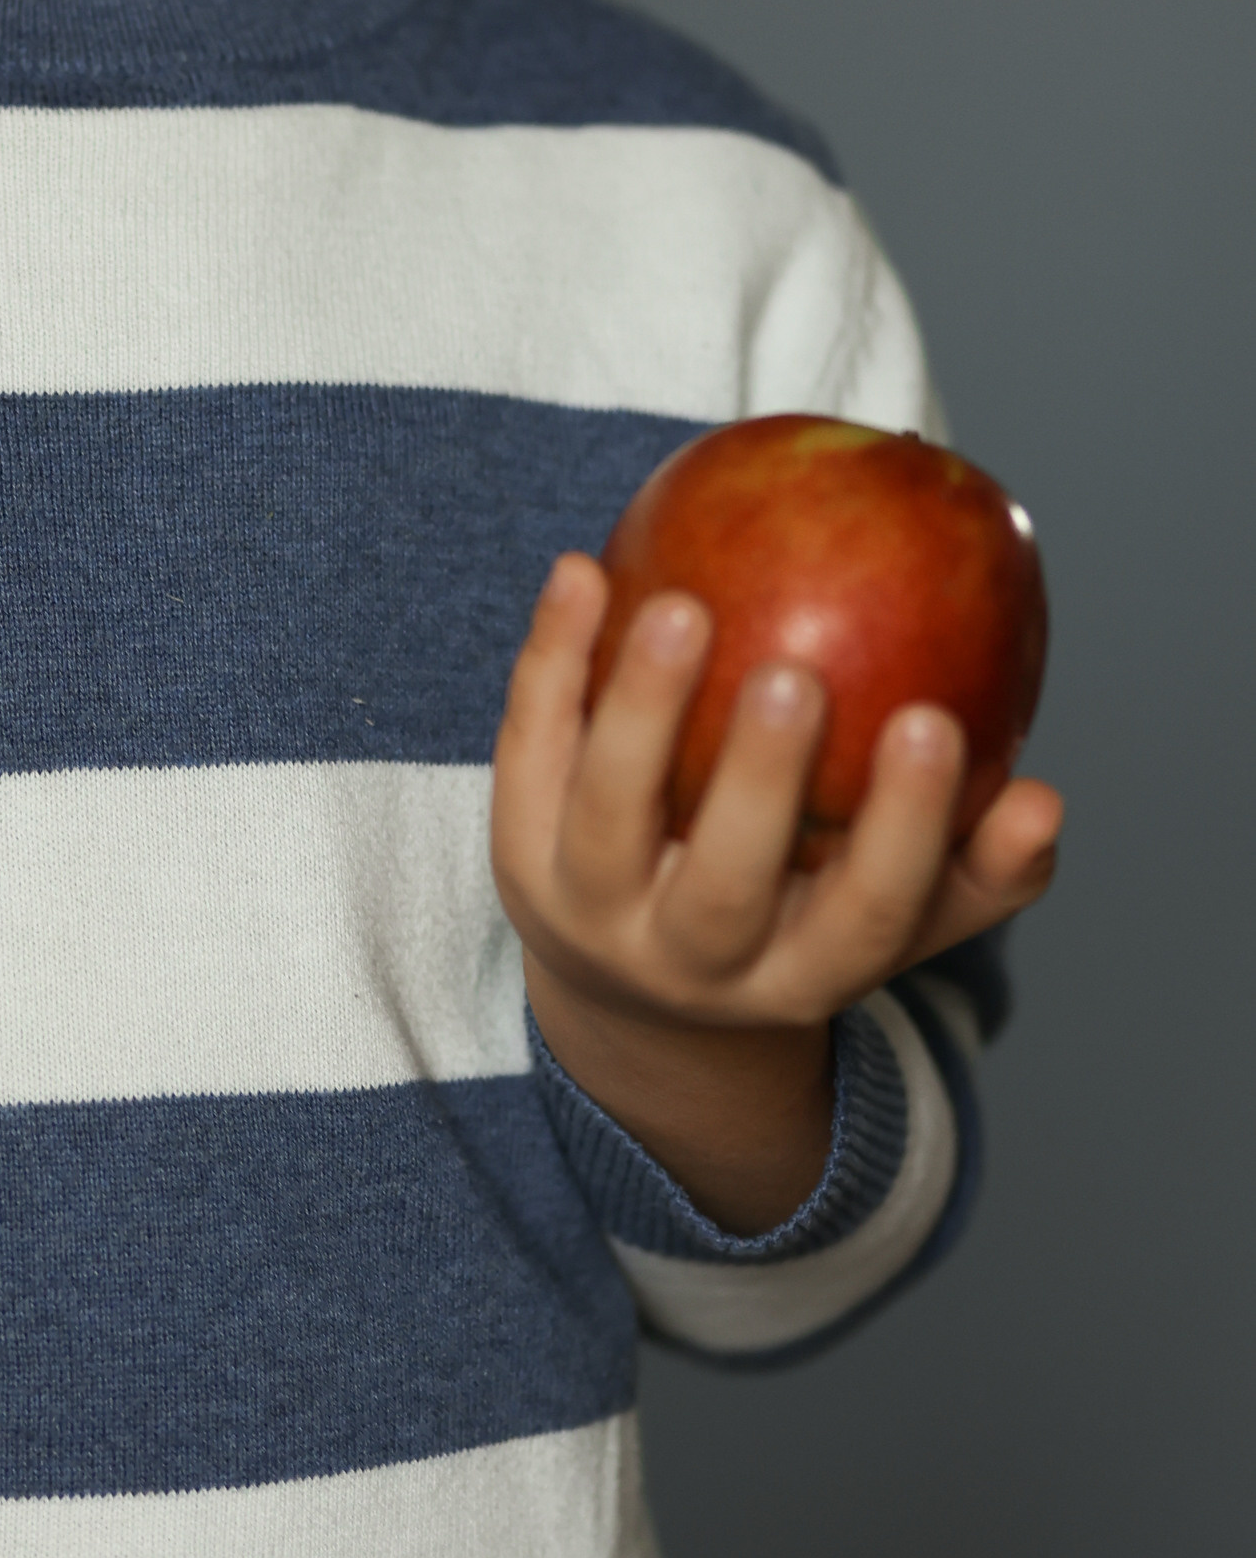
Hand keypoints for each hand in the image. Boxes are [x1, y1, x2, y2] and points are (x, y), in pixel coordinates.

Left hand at [492, 553, 1061, 1228]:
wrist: (631, 987)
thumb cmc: (800, 911)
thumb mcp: (896, 912)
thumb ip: (977, 863)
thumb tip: (1044, 799)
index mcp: (798, 977)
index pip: (863, 917)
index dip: (901, 831)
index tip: (932, 724)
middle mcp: (689, 962)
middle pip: (724, 885)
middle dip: (760, 783)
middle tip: (796, 673)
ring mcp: (590, 910)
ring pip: (606, 818)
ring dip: (638, 710)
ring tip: (679, 605)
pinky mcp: (514, 852)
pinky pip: (530, 748)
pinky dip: (551, 659)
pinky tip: (582, 570)